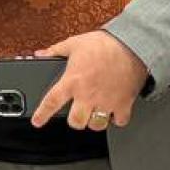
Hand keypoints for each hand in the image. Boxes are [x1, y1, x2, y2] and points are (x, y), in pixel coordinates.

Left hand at [32, 29, 148, 129]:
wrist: (132, 45)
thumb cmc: (104, 44)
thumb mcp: (73, 44)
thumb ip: (55, 51)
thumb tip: (41, 54)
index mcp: (72, 81)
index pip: (51, 102)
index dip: (42, 114)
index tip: (37, 122)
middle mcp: (88, 95)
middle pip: (76, 121)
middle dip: (74, 121)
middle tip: (76, 115)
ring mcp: (106, 101)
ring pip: (96, 125)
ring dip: (93, 121)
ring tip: (93, 113)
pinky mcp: (124, 103)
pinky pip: (119, 121)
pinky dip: (115, 119)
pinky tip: (112, 112)